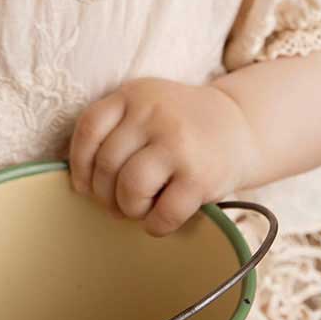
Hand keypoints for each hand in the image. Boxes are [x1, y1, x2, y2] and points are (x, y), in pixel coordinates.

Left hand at [66, 78, 256, 236]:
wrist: (241, 125)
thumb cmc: (181, 125)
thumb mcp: (146, 105)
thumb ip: (115, 128)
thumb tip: (80, 183)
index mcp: (134, 94)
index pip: (89, 128)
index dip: (79, 164)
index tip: (84, 184)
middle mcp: (154, 114)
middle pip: (106, 164)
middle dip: (105, 194)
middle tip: (117, 202)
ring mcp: (178, 144)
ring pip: (130, 189)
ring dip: (129, 208)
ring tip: (139, 208)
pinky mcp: (200, 177)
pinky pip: (162, 214)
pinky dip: (155, 225)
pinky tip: (161, 218)